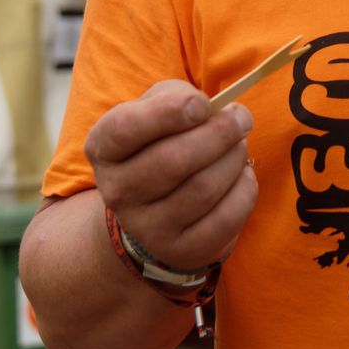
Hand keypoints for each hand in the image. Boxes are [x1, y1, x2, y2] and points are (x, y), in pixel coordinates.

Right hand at [84, 79, 256, 272]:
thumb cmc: (160, 142)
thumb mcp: (157, 109)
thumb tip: (213, 109)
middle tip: (241, 118)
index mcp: (104, 148)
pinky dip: (244, 190)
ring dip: (234, 159)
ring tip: (239, 146)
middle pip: (172, 160)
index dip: (168, 112)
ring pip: (202, 188)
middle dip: (218, 133)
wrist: (153, 207)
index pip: (125, 129)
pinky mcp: (181, 251)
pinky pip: (224, 219)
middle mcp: (117, 192)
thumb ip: (178, 98)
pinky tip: (242, 175)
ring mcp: (147, 228)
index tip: (202, 104)